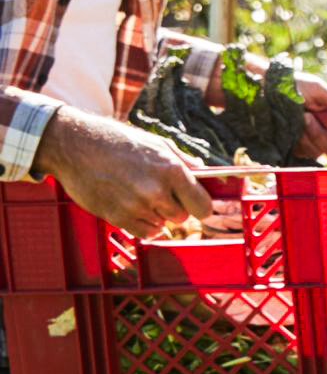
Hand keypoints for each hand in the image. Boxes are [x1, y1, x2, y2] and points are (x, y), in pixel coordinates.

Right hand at [34, 108, 238, 239]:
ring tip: (136, 193)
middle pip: (181, 217)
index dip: (200, 206)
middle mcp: (155, 191)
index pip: (202, 206)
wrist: (75, 145)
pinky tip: (130, 206)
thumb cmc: (116, 141)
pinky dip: (140, 223)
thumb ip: (183, 162)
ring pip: (161, 224)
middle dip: (174, 207)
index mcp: (171, 171)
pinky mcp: (116, 216)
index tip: (195, 205)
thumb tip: (204, 175)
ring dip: (154, 214)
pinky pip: (142, 232)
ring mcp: (135, 206)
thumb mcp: (156, 144)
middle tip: (158, 194)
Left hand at [288, 71, 326, 159]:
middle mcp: (326, 129)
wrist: (260, 88)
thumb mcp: (317, 87)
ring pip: (323, 149)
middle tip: (323, 125)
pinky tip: (294, 128)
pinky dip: (303, 140)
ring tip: (303, 117)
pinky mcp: (296, 147)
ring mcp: (311, 140)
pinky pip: (307, 152)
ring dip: (315, 135)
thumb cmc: (288, 83)